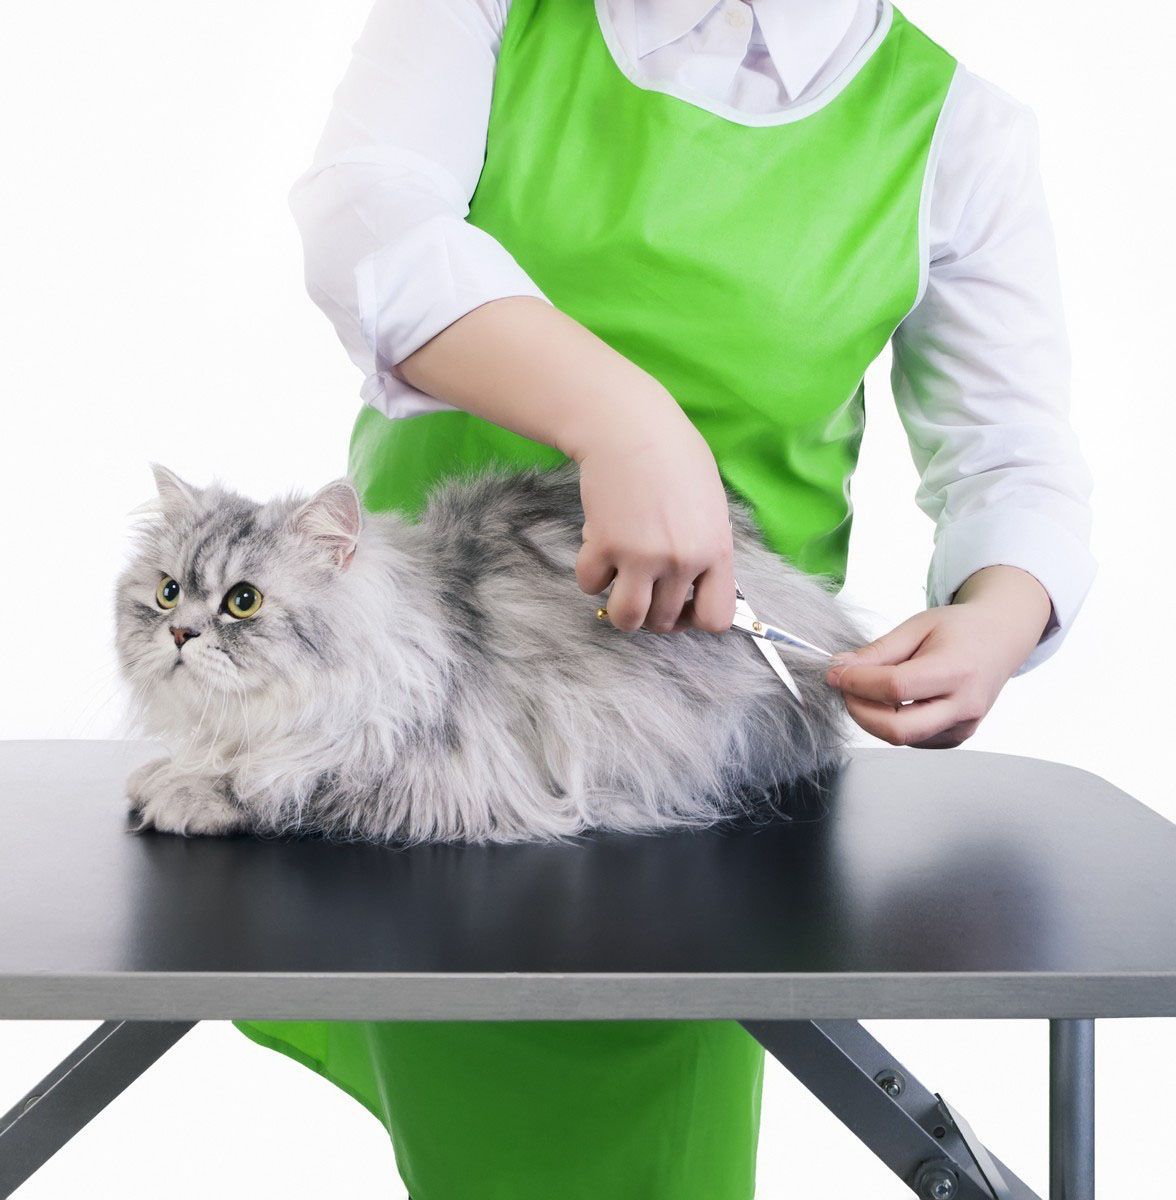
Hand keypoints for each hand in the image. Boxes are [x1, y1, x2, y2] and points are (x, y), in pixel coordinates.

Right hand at [395, 297, 735, 634]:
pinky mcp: (605, 545)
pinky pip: (591, 583)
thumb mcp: (709, 506)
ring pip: (627, 618)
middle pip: (664, 621)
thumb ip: (705, 549)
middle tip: (641, 584)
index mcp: (716, 549)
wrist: (630, 426)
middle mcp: (683, 559)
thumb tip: (695, 587)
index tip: (679, 605)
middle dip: (650, 611)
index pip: (715, 618)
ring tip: (618, 582)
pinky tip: (597, 546)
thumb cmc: (673, 457)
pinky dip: (590, 573)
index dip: (693, 619)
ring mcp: (643, 555)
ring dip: (619, 608)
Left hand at [824, 566, 1053, 748]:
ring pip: (901, 738)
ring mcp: (963, 727)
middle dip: (859, 711)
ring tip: (868, 689)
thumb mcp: (918, 625)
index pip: (895, 688)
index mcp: (957, 670)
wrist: (1001, 639)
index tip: (835, 672)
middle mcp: (964, 705)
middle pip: (897, 729)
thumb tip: (841, 668)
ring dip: (873, 718)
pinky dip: (892, 723)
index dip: (856, 683)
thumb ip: (879, 651)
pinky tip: (892, 700)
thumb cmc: (961, 628)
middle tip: (845, 689)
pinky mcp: (957, 738)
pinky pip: (913, 740)